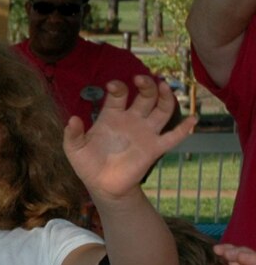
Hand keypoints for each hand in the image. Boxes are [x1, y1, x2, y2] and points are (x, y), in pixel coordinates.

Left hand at [64, 76, 196, 199]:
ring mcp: (145, 132)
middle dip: (146, 85)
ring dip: (166, 97)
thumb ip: (73, 135)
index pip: (119, 95)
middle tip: (141, 79)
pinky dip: (185, 129)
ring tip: (164, 86)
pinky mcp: (155, 148)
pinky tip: (193, 119)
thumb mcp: (74, 150)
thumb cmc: (88, 164)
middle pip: (145, 96)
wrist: (102, 185)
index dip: (118, 87)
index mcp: (112, 116)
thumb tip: (72, 120)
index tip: (113, 86)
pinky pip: (174, 137)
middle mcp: (132, 120)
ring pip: (162, 109)